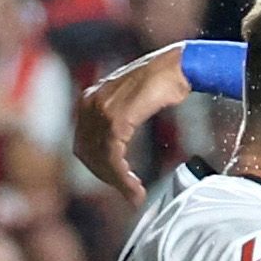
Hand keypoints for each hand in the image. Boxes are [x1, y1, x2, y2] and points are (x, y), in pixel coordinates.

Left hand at [72, 48, 194, 194]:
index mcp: (89, 98)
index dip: (98, 168)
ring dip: (118, 182)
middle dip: (107, 177)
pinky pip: (113, 157)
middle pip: (88, 154)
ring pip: (101, 159)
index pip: (84, 143)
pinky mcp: (116, 119)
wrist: (176, 66)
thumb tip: (117, 144)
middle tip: (127, 191)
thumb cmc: (161, 80)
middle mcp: (90, 103)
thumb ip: (117, 118)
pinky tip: (135, 187)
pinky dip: (123, 177)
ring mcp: (101, 111)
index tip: (115, 180)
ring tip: (134, 194)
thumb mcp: (129, 100)